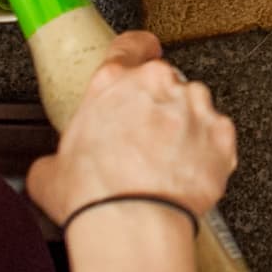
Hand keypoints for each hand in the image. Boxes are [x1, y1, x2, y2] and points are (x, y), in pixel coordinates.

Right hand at [27, 32, 236, 227]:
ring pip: (194, 107)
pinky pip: (218, 137)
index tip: (145, 52)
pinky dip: (208, 153)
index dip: (138, 49)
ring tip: (166, 165)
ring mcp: (194, 108)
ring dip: (185, 128)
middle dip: (158, 106)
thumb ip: (56, 157)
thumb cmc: (96, 196)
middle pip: (164, 82)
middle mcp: (158, 86)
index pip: (130, 46)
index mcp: (113, 83)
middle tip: (144, 142)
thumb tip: (51, 170)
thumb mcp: (50, 173)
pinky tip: (186, 176)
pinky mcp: (222, 136)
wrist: (135, 225)